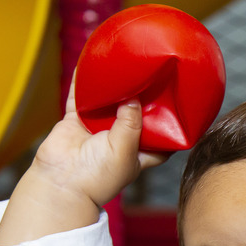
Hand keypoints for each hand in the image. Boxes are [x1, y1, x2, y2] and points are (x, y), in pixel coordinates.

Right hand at [0, 72, 167, 245]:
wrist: (61, 183)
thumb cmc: (98, 176)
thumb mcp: (126, 149)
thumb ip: (132, 122)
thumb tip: (135, 96)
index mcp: (137, 155)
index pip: (162, 142)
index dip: (172, 128)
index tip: (184, 110)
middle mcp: (119, 140)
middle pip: (136, 115)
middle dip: (144, 99)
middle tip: (155, 74)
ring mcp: (96, 129)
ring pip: (108, 102)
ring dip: (114, 86)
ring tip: (126, 64)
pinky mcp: (75, 121)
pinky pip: (80, 96)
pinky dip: (83, 81)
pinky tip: (89, 62)